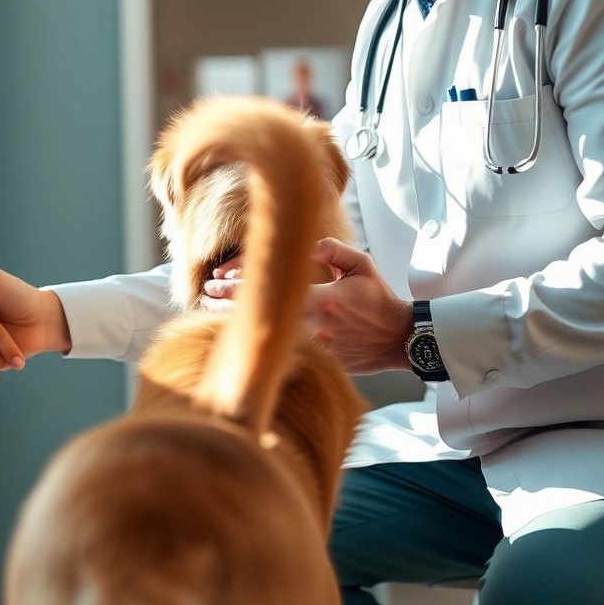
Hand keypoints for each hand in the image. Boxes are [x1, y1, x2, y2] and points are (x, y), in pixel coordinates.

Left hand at [204, 238, 410, 374]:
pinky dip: (259, 339)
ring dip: (237, 322)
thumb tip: (307, 244)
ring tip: (211, 312)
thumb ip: (332, 250)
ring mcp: (314, 346)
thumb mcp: (361, 264)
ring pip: (266, 332)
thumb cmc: (379, 300)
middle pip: (261, 313)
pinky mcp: (316, 360)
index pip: (271, 288)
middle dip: (227, 303)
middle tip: (205, 295)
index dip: (237, 283)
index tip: (216, 278)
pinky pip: (281, 348)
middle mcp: (314, 325)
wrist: (398, 339)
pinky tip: (239, 333)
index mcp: (323, 298)